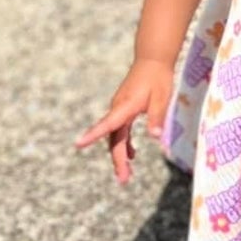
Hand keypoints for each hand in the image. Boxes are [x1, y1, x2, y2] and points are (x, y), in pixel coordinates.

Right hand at [75, 59, 173, 183]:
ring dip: (120, 155)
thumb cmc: (158, 78)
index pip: (107, 124)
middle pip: (113, 139)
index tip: (78, 144)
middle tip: (123, 180)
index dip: (93, 135)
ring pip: (115, 137)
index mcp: (125, 106)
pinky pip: (120, 131)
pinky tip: (132, 154)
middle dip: (117, 160)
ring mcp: (119, 110)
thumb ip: (157, 118)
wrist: (152, 60)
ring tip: (126, 175)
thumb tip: (156, 138)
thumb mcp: (162, 98)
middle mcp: (118, 109)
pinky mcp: (123, 110)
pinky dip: (124, 144)